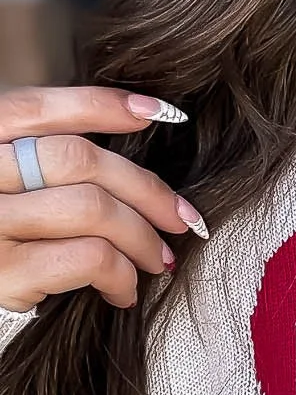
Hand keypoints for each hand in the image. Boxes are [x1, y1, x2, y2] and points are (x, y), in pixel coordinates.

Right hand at [0, 85, 206, 314]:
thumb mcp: (4, 181)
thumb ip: (40, 153)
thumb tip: (136, 120)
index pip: (37, 108)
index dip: (102, 104)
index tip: (158, 112)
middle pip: (79, 160)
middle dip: (145, 189)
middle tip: (180, 217)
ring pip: (93, 209)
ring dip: (141, 238)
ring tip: (156, 259)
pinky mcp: (4, 273)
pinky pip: (88, 258)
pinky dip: (121, 274)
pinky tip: (123, 290)